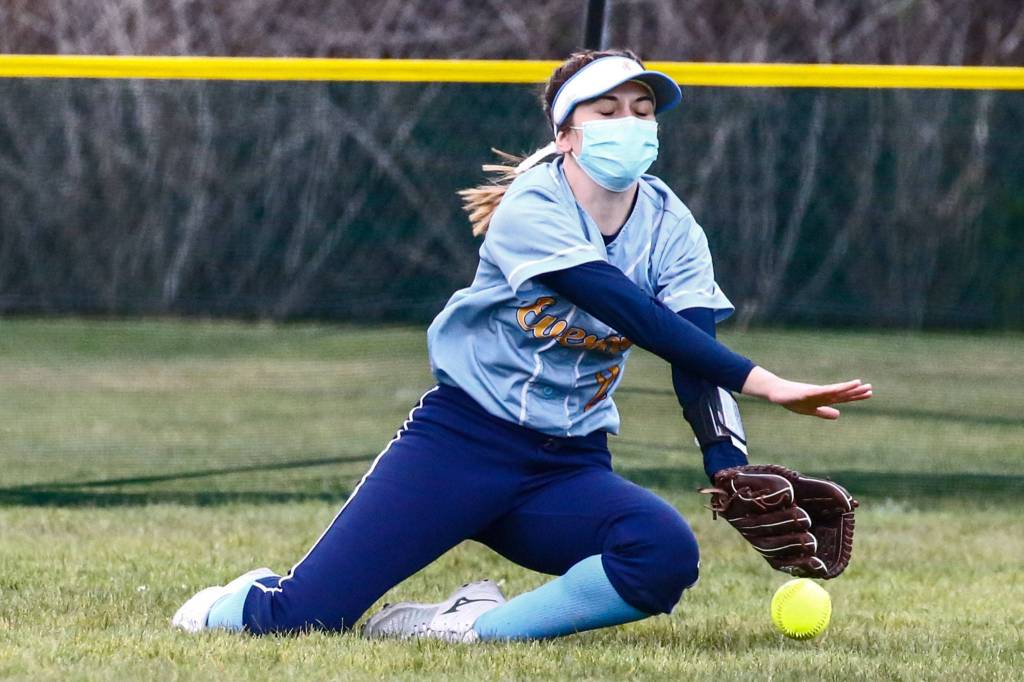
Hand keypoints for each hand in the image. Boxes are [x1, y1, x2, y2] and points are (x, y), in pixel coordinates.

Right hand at [741, 367, 871, 418]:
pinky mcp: (807, 392)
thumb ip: (824, 412)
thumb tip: (839, 415)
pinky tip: (838, 389)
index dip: (856, 396)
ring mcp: (815, 392)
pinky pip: (821, 391)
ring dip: (846, 387)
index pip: (843, 397)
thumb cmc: (793, 400)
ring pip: (834, 390)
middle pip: (842, 393)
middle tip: (870, 388)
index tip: (869, 393)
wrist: (777, 393)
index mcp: (824, 399)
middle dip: (856, 391)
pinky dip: (829, 390)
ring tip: (858, 384)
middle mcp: (823, 393)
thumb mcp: (810, 410)